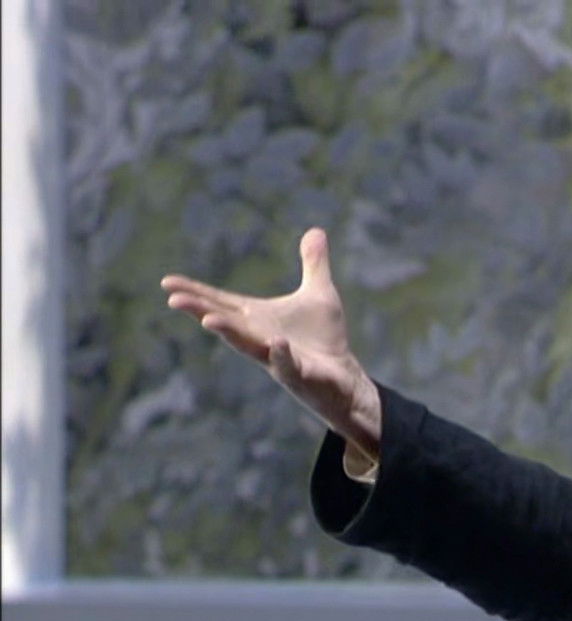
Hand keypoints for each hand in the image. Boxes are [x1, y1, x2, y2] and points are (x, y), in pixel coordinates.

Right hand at [161, 228, 381, 456]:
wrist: (344, 378)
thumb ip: (314, 265)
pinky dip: (281, 355)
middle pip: (226, 323)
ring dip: (229, 333)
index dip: (195, 293)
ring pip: (249, 346)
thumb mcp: (320, 294)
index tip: (166, 282)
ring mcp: (278, 359)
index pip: (221, 302)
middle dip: (201, 310)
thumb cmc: (324, 339)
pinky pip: (288, 366)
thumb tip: (316, 230)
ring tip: (209, 320)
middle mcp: (260, 338)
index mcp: (258, 319)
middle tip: (174, 299)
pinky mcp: (302, 376)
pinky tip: (276, 342)